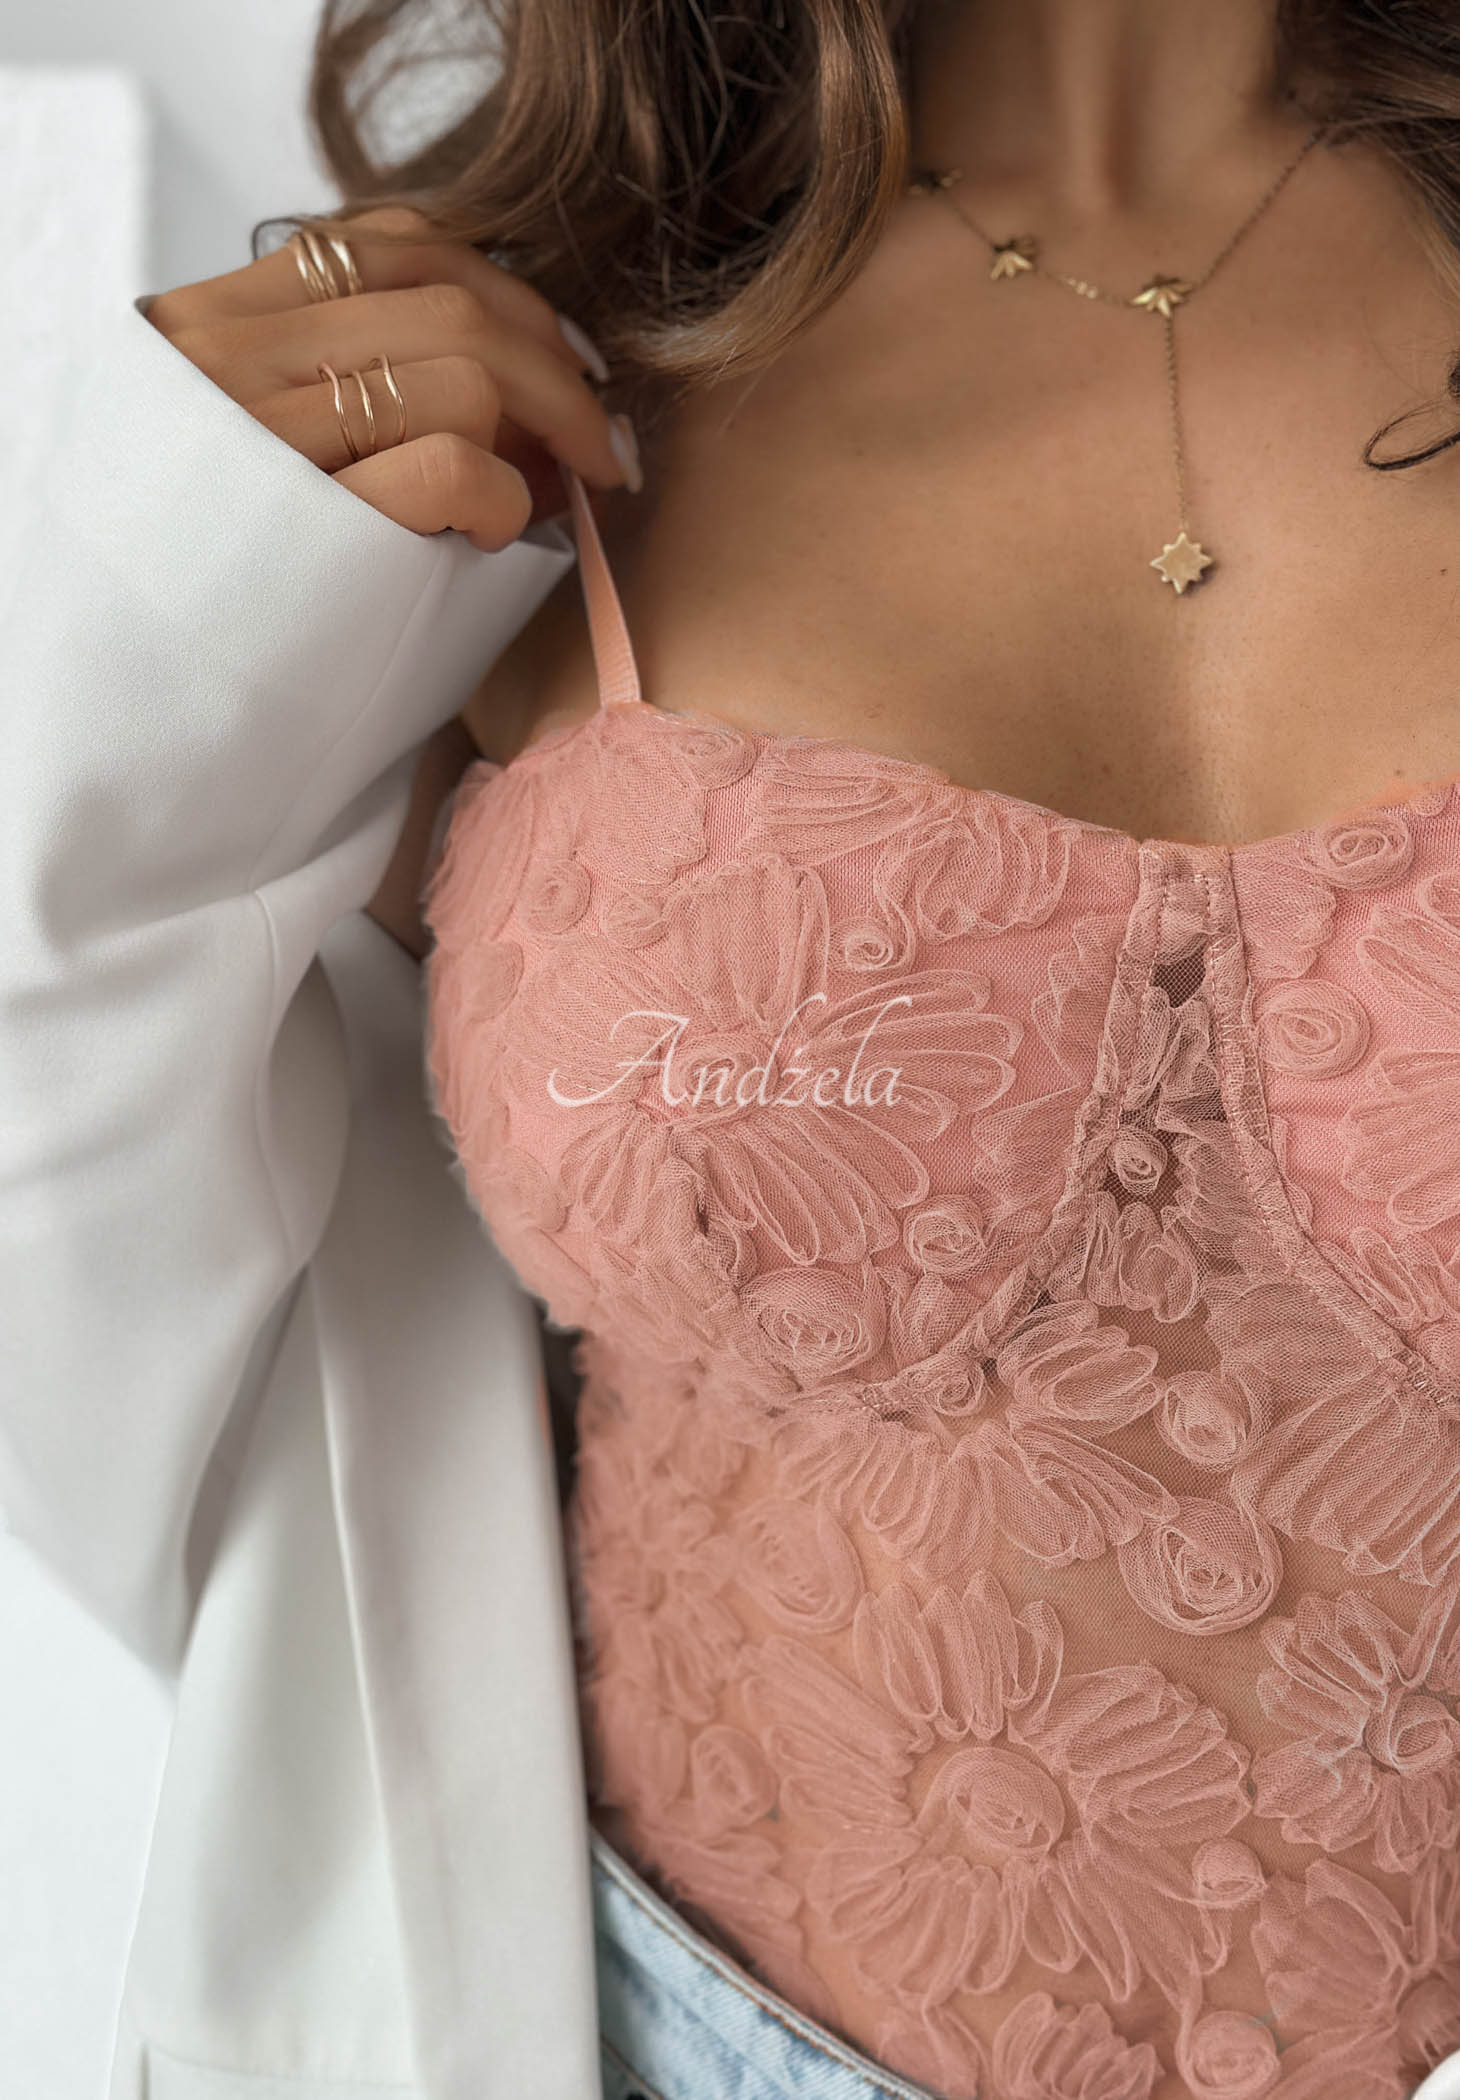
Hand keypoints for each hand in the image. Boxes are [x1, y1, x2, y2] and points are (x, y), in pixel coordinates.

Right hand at [143, 206, 638, 551]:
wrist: (147, 722)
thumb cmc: (236, 600)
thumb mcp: (264, 457)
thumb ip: (345, 388)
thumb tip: (513, 371)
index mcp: (210, 327)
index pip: (387, 242)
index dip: (502, 291)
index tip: (564, 357)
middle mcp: (225, 357)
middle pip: (448, 299)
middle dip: (556, 369)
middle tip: (600, 443)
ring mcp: (261, 433)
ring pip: (461, 372)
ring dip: (540, 439)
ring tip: (547, 500)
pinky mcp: (313, 519)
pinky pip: (455, 465)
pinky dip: (505, 500)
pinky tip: (495, 539)